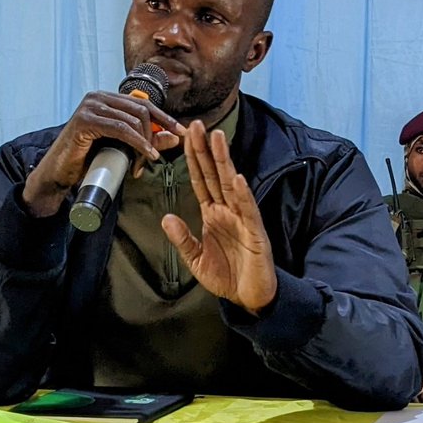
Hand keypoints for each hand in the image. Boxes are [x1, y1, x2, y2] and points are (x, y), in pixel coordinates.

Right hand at [22, 92, 184, 216]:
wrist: (58, 173)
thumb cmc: (86, 160)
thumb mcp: (121, 149)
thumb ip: (146, 141)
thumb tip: (173, 137)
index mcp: (106, 99)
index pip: (144, 104)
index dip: (165, 119)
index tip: (181, 133)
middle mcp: (98, 97)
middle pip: (142, 110)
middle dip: (155, 135)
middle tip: (155, 158)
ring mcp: (90, 106)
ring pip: (133, 120)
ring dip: (145, 144)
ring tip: (144, 164)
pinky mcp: (84, 120)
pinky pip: (121, 129)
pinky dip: (137, 142)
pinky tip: (145, 155)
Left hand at [160, 120, 276, 314]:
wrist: (249, 297)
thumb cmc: (227, 275)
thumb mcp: (195, 259)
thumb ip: (182, 238)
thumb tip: (167, 218)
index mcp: (213, 213)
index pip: (200, 180)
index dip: (193, 158)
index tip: (184, 136)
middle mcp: (228, 211)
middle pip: (214, 174)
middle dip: (206, 149)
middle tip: (197, 124)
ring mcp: (242, 219)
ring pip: (230, 185)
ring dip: (224, 162)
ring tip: (217, 139)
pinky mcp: (255, 233)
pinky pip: (248, 211)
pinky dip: (242, 194)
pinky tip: (236, 179)